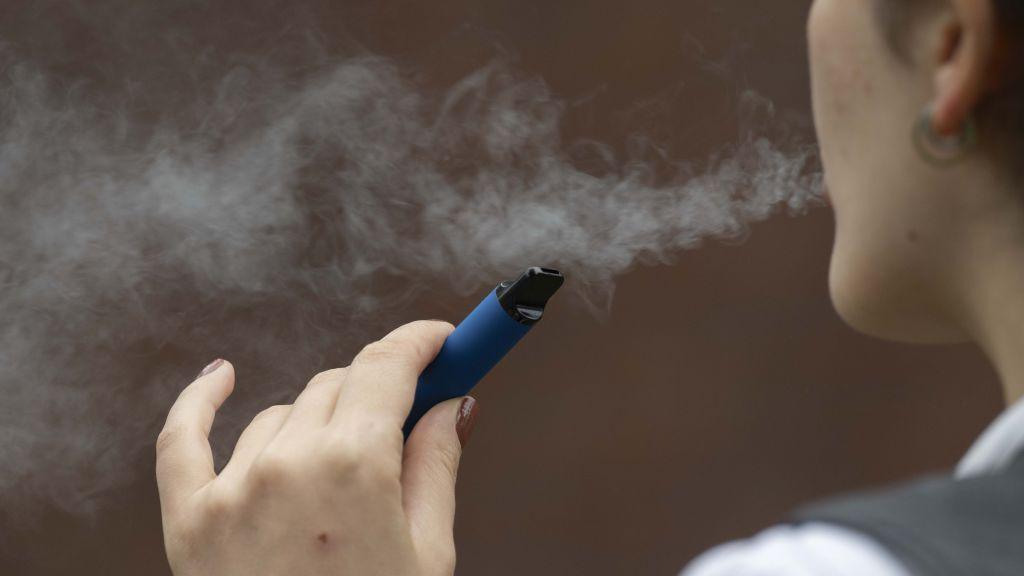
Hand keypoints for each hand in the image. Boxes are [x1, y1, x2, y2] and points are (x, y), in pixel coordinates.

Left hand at [155, 321, 478, 575]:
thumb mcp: (427, 554)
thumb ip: (437, 466)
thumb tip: (454, 406)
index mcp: (355, 466)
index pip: (388, 366)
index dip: (420, 341)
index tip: (440, 338)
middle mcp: (288, 462)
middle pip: (339, 383)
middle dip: (378, 388)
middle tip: (405, 407)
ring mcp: (231, 488)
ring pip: (281, 413)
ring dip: (316, 420)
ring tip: (338, 467)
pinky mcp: (187, 518)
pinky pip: (182, 436)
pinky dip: (201, 399)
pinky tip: (220, 376)